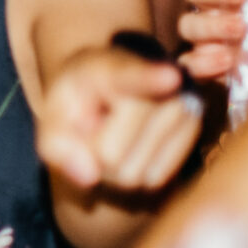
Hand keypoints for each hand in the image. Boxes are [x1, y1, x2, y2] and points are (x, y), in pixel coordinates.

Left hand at [35, 43, 201, 192]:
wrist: (111, 89)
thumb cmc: (77, 104)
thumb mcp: (53, 119)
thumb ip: (56, 146)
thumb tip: (88, 177)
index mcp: (110, 68)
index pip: (130, 77)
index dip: (151, 79)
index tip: (171, 79)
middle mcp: (155, 80)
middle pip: (111, 154)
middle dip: (93, 155)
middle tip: (96, 129)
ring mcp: (180, 103)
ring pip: (135, 173)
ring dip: (116, 168)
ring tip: (117, 134)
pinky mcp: (194, 128)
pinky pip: (156, 178)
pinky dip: (139, 174)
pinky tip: (137, 146)